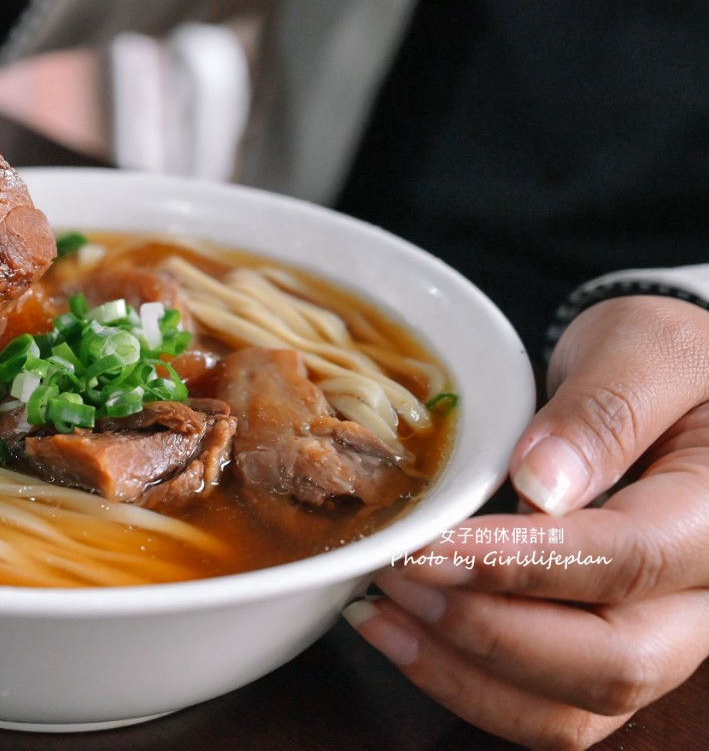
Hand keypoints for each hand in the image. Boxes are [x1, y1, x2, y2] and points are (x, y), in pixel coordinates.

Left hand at [344, 295, 708, 749]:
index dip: (519, 563)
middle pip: (612, 662)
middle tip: (395, 578)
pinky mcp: (615, 651)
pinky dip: (472, 685)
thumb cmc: (666, 358)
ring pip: (577, 706)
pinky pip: (551, 707)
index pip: (628, 561)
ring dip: (466, 673)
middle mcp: (705, 599)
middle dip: (486, 631)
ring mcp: (665, 637)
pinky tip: (404, 635)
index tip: (428, 547)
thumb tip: (541, 483)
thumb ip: (602, 410)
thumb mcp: (642, 348)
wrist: (678, 386)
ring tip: (379, 614)